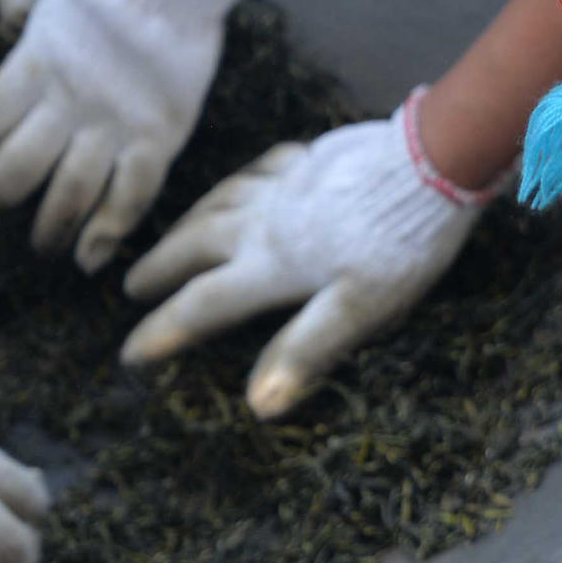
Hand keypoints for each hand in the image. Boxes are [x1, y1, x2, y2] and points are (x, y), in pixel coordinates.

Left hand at [0, 0, 247, 269]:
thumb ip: (15, 2)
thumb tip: (4, 23)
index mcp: (34, 65)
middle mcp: (69, 103)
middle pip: (16, 169)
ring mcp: (115, 124)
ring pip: (70, 193)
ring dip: (49, 227)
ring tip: (41, 244)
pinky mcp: (158, 136)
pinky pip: (131, 195)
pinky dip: (109, 232)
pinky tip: (90, 257)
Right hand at [119, 91, 493, 416]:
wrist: (432, 163)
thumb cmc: (399, 247)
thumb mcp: (357, 311)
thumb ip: (304, 351)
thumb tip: (257, 403)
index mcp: (271, 265)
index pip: (203, 304)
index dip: (163, 330)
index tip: (129, 353)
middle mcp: (264, 223)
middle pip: (196, 245)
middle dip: (160, 268)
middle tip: (130, 285)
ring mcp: (285, 185)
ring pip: (218, 202)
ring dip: (186, 223)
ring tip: (169, 235)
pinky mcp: (310, 159)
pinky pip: (255, 170)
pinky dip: (234, 183)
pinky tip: (237, 186)